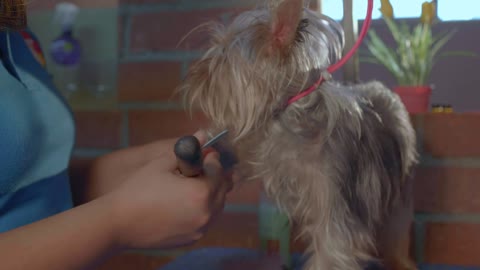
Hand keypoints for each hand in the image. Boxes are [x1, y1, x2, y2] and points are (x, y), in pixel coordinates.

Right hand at [106, 130, 232, 249]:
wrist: (118, 223)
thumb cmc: (138, 189)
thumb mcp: (163, 163)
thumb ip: (188, 150)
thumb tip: (204, 134)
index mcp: (201, 192)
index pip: (218, 170)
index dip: (212, 158)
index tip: (206, 153)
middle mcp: (207, 213)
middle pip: (222, 189)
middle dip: (215, 176)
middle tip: (201, 167)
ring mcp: (200, 229)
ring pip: (217, 206)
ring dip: (211, 193)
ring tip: (194, 184)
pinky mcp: (192, 239)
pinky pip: (206, 220)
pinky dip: (203, 209)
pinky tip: (187, 202)